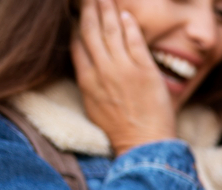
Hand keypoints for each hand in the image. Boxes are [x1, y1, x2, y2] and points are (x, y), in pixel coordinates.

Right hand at [71, 0, 175, 154]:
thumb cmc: (121, 131)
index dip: (77, 25)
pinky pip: (134, 40)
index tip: (78, 13)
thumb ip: (90, 84)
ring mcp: (123, 69)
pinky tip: (126, 13)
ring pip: (111, 30)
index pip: (77, 44)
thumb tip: (87, 68)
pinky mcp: (144, 70)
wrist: (143, 145)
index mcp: (87, 80)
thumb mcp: (95, 107)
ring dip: (108, 9)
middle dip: (89, 9)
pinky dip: (130, 24)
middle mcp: (102, 71)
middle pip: (91, 31)